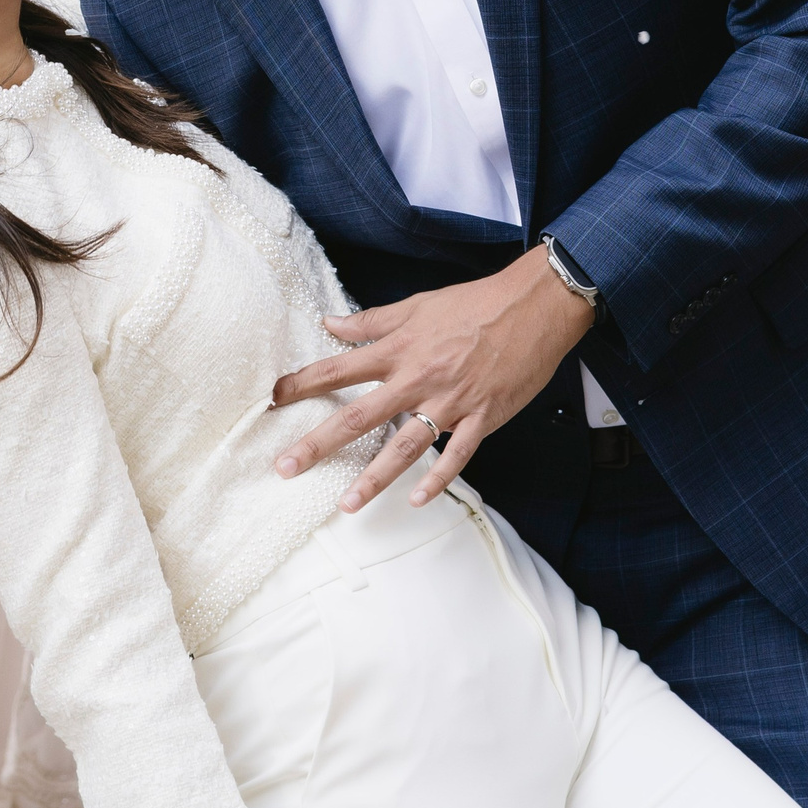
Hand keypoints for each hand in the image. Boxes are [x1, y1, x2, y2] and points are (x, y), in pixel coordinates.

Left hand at [269, 244, 593, 509]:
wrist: (533, 307)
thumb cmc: (474, 303)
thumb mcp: (417, 304)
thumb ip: (372, 320)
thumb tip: (329, 322)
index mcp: (400, 348)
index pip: (340, 367)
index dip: (303, 383)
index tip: (273, 398)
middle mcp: (418, 377)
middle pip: (359, 415)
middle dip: (319, 443)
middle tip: (286, 467)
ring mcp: (451, 401)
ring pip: (405, 445)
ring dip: (374, 477)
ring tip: (346, 504)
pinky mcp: (482, 417)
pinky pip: (457, 454)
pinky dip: (438, 478)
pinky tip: (417, 499)